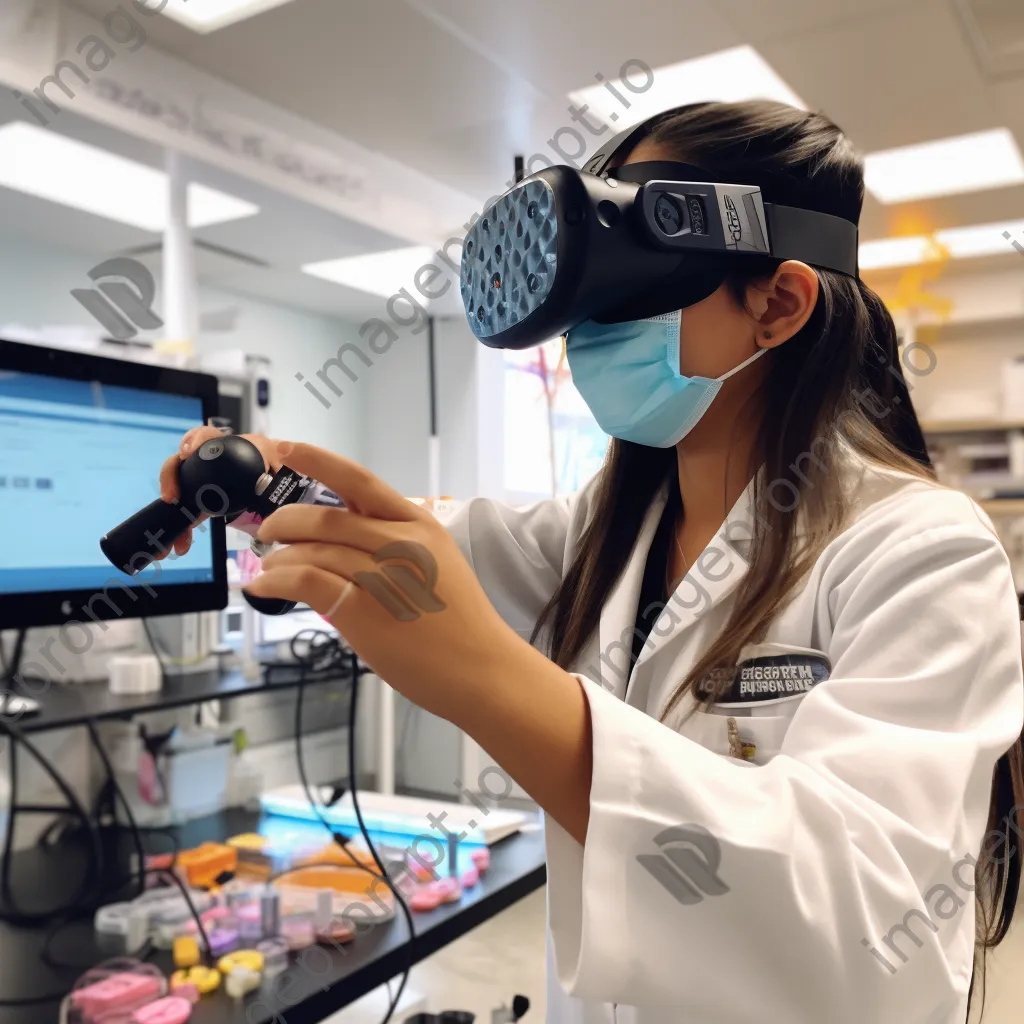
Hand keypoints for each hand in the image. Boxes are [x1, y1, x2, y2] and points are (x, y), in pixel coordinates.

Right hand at [155, 425, 282, 558]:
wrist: (282, 488)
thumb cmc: (282, 469)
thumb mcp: (282, 460)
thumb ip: (282, 458)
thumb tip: (279, 464)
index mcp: (231, 446)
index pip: (205, 436)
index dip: (193, 440)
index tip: (187, 453)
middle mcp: (211, 461)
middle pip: (181, 464)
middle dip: (170, 478)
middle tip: (171, 498)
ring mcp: (204, 482)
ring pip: (180, 492)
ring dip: (170, 513)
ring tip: (169, 535)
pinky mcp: (203, 503)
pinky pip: (187, 513)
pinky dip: (182, 530)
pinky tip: (182, 546)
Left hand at [242, 442, 527, 721]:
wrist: (481, 668)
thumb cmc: (460, 624)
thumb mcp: (437, 565)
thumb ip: (393, 547)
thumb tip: (340, 545)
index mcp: (420, 525)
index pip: (361, 481)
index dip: (319, 460)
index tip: (287, 448)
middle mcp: (401, 543)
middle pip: (325, 518)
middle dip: (283, 522)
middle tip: (268, 533)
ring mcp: (382, 576)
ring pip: (310, 550)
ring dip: (277, 559)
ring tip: (267, 569)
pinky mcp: (362, 611)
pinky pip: (305, 582)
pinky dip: (275, 582)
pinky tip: (263, 587)